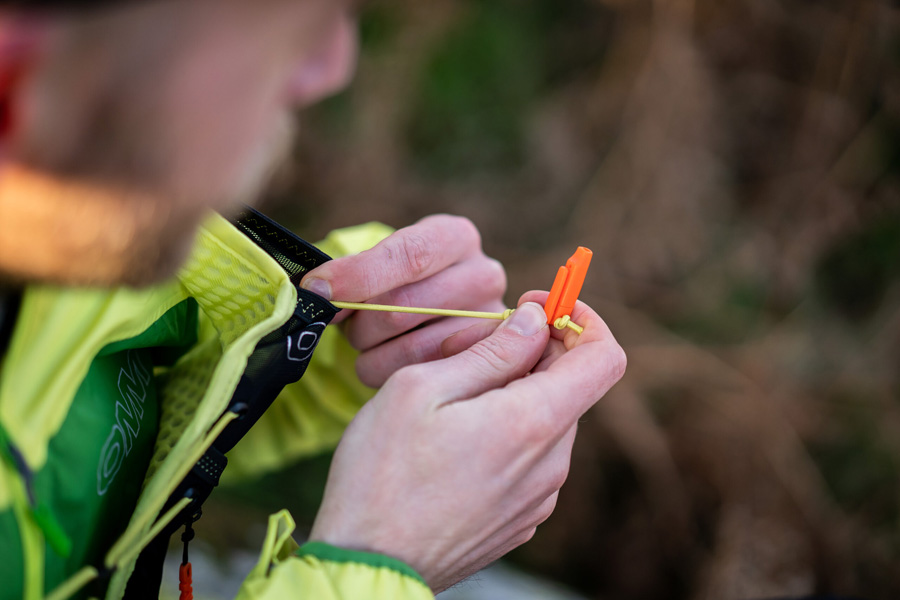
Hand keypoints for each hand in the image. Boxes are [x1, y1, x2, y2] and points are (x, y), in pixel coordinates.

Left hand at [300, 215, 506, 386]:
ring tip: (364, 338)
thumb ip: (352, 272)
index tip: (317, 289)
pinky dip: (382, 369)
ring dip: (369, 348)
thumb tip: (317, 294)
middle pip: (406, 305)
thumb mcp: (379, 261)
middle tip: (342, 321)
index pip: (409, 254)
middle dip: (359, 319)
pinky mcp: (479, 365)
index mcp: (456, 237)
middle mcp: (483, 275)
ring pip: (410, 348)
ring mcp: (487, 325)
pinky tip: (383, 357)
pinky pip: (416, 376)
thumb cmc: (395, 279)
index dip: (359, 274)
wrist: (429, 307)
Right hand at [310, 297, 626, 591]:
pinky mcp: (521, 520)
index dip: (580, 319)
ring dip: (515, 396)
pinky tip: (455, 445)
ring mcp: (539, 498)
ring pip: (547, 422)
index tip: (538, 308)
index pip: (604, 356)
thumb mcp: (423, 389)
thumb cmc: (382, 473)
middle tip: (468, 353)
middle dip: (531, 355)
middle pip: (569, 386)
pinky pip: (531, 460)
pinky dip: (508, 435)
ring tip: (451, 404)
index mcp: (533, 423)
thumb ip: (491, 352)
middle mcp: (551, 464)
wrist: (367, 562)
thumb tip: (535, 322)